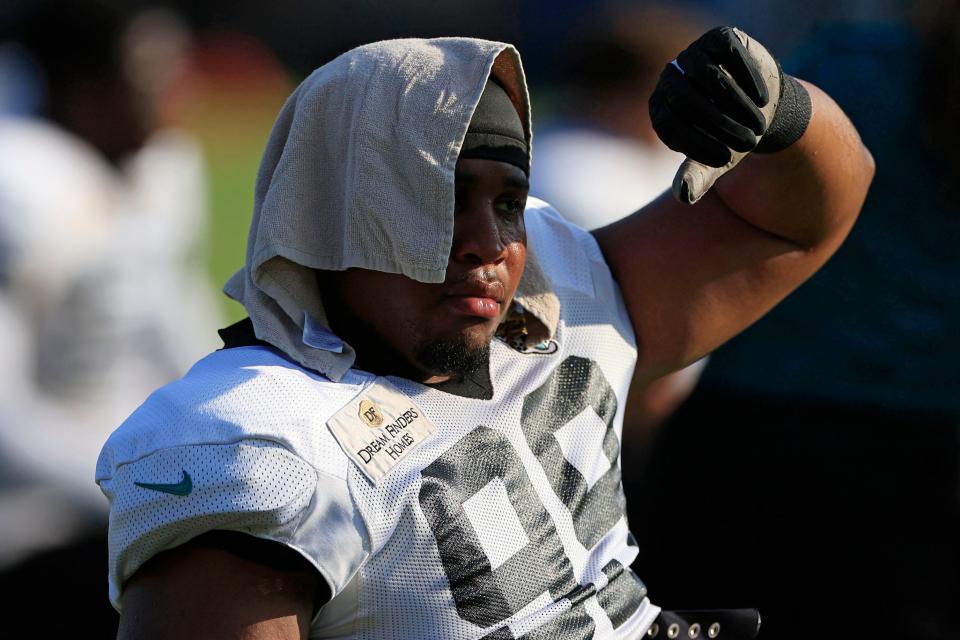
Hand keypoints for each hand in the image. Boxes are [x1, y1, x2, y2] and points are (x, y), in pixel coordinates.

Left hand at [649, 27, 810, 203]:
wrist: (760, 106)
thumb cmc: (730, 136)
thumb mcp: (715, 161)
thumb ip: (697, 177)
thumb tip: (683, 196)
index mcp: (660, 108)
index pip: (668, 124)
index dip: (696, 144)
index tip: (724, 160)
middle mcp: (669, 77)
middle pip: (686, 99)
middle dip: (720, 125)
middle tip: (749, 143)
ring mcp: (693, 55)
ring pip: (709, 77)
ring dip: (737, 106)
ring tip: (758, 126)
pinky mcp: (719, 39)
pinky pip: (730, 56)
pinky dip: (749, 80)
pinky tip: (764, 99)